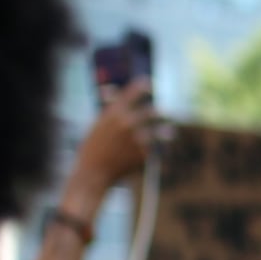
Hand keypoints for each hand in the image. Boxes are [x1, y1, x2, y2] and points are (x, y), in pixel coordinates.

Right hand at [66, 80, 161, 207]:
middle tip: (162, 115)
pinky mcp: (144, 154)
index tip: (150, 85)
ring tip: (168, 132)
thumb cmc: (92, 148)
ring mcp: (138, 138)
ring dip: (166, 131)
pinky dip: (155, 149)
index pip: (137, 90)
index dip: (145, 87)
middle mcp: (129, 122)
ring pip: (163, 130)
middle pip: (154, 111)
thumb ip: (109, 108)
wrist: (93, 173)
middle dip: (159, 114)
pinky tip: (152, 152)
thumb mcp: (97, 124)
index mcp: (115, 111)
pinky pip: (156, 148)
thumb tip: (110, 89)